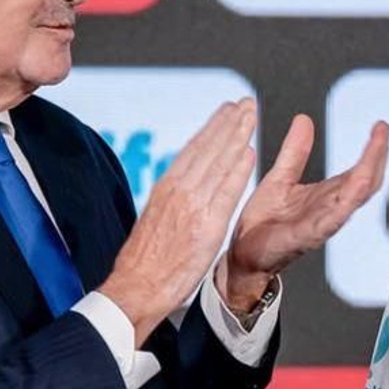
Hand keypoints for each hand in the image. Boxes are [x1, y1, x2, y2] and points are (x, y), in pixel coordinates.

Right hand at [101, 99, 257, 343]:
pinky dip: (237, 170)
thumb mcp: (157, 218)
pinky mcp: (205, 225)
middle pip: (207, 148)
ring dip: (236, 134)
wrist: (137, 286)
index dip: (214, 128)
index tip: (227, 111)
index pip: (195, 150)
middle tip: (245, 102)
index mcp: (167, 188)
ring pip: (217, 161)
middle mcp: (178, 190)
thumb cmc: (147, 260)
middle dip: (228, 122)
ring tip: (250, 114)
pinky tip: (250, 152)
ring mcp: (192, 205)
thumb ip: (174, 199)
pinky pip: (226, 191)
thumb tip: (186, 185)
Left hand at [221, 115, 388, 312]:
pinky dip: (346, 201)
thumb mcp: (280, 178)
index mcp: (328, 196)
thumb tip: (304, 119)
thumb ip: (295, 152)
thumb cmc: (264, 222)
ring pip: (355, 197)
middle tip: (384, 130)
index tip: (382, 126)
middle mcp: (331, 210)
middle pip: (367, 182)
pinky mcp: (306, 235)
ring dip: (368, 172)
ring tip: (376, 149)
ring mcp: (322, 223)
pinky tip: (356, 183)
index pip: (361, 171)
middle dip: (378, 156)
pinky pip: (331, 217)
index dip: (374, 150)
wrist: (243, 255)